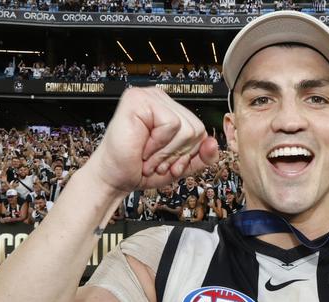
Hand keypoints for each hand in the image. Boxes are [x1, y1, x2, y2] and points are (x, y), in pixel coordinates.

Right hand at [89, 87, 218, 192]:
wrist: (115, 178)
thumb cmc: (141, 169)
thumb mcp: (180, 166)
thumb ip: (201, 157)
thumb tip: (213, 143)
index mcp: (170, 110)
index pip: (200, 130)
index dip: (187, 153)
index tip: (168, 163)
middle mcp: (160, 100)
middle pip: (196, 129)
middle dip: (177, 154)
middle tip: (156, 161)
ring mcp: (149, 97)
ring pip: (186, 128)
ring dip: (166, 152)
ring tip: (149, 156)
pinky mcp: (139, 99)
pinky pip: (171, 124)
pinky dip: (158, 143)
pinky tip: (143, 147)